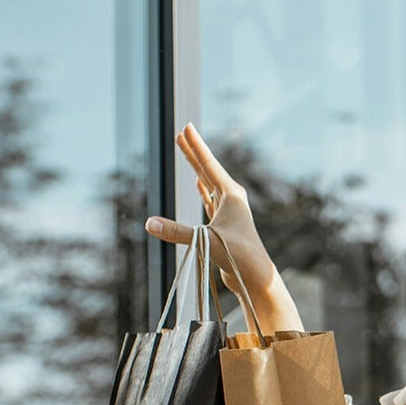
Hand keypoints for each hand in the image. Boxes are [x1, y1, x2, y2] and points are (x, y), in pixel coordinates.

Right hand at [146, 124, 276, 290]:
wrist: (256, 277)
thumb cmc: (237, 257)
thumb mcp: (204, 241)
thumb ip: (176, 232)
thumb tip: (148, 224)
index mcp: (231, 195)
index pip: (208, 165)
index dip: (195, 146)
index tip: (186, 127)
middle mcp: (232, 200)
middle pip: (207, 170)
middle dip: (193, 152)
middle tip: (182, 133)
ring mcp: (230, 212)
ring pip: (209, 184)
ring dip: (196, 168)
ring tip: (187, 153)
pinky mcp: (225, 224)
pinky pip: (211, 200)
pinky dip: (204, 190)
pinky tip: (199, 183)